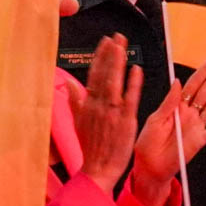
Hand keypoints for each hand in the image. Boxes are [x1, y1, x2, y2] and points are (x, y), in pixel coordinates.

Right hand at [71, 35, 141, 197]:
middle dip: (110, 53)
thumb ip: (75, 100)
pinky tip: (136, 69)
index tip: (105, 42)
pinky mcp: (126, 120)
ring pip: (115, 82)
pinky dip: (133, 83)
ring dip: (118, 62)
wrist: (98, 169)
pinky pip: (130, 98)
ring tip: (122, 45)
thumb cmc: (91, 147)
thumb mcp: (78, 122)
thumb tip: (69, 83)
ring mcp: (112, 111)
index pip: (94, 74)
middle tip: (116, 36)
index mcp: (89, 104)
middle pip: (104, 74)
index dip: (100, 57)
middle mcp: (99, 105)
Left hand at [126, 55, 205, 205]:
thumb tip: (178, 82)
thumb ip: (169, 102)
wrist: (149, 167)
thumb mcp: (154, 119)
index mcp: (177, 105)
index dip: (205, 70)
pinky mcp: (201, 140)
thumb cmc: (147, 144)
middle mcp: (189, 113)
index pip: (194, 83)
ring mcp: (197, 126)